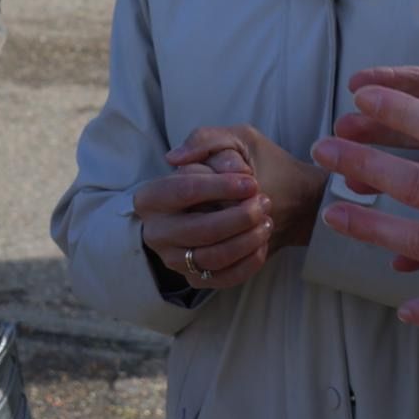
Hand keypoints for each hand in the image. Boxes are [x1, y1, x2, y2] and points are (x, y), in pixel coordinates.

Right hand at [133, 150, 273, 295]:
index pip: (184, 191)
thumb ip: (205, 140)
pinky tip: (262, 243)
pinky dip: (248, 262)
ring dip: (247, 240)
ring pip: (213, 256)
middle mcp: (156, 230)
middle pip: (200, 229)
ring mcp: (174, 258)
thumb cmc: (240, 167)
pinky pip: (222, 278)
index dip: (220, 188)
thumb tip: (174, 158)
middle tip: (265, 203)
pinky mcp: (195, 278)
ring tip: (267, 221)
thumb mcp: (229, 141)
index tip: (251, 184)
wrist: (259, 200)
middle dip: (239, 217)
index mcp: (152, 196)